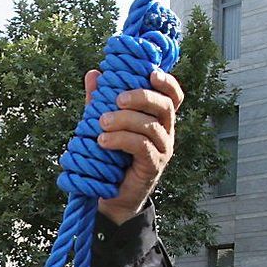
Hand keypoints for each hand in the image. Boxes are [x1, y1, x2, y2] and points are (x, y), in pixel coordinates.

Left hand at [86, 69, 183, 224]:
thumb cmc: (111, 154)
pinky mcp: (153, 165)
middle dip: (142, 97)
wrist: (112, 193)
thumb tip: (93, 74)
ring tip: (101, 123)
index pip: (173, 96)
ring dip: (124, 120)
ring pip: (150, 126)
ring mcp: (163, 149)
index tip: (150, 73)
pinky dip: (121, 140)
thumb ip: (101, 99)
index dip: (167, 82)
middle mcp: (166, 131)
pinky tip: (103, 141)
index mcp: (159, 117)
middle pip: (165, 106)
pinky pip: (142, 146)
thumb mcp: (105, 122)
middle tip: (118, 99)